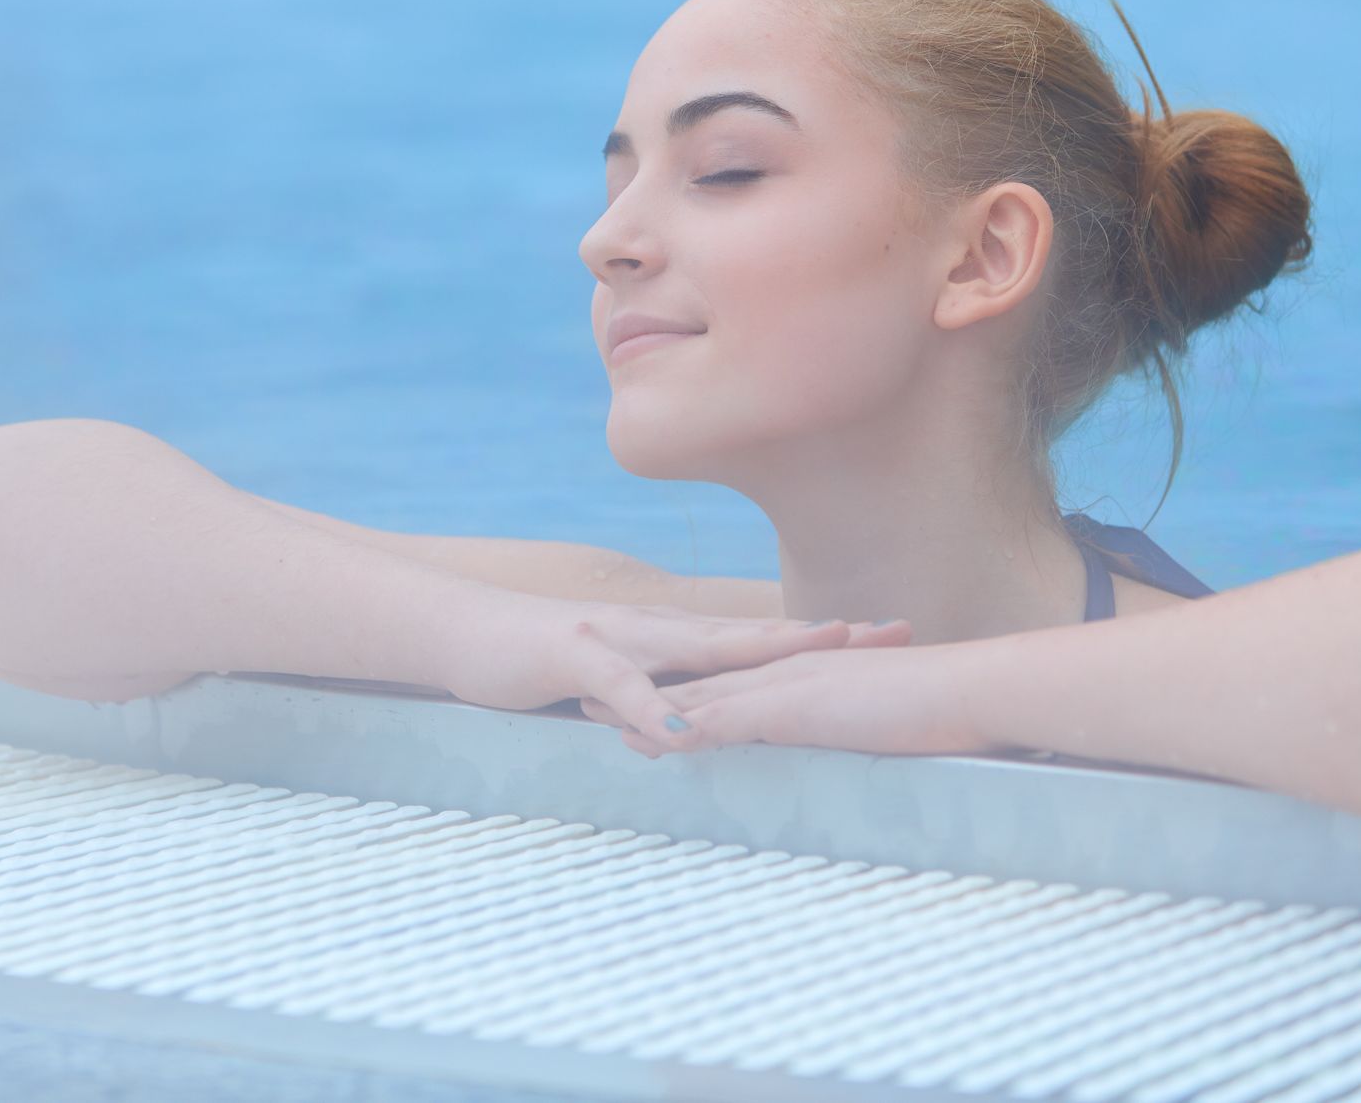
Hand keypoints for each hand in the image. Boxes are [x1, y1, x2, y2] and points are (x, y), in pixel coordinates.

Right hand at [437, 596, 911, 752]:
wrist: (468, 631)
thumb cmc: (544, 661)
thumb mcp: (621, 683)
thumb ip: (667, 697)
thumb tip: (711, 728)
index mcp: (676, 642)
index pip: (765, 640)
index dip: (828, 640)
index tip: (892, 637)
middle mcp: (661, 632)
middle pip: (757, 635)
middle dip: (826, 636)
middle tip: (893, 633)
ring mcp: (622, 639)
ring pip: (704, 648)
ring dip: (763, 653)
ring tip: (820, 652)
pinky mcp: (576, 657)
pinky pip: (620, 686)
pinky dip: (651, 707)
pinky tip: (679, 729)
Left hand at [579, 641, 986, 760]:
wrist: (974, 687)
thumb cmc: (945, 706)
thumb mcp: (883, 717)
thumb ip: (854, 724)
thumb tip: (840, 743)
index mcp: (805, 673)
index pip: (730, 680)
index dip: (681, 686)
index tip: (635, 691)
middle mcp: (786, 672)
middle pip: (700, 682)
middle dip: (641, 690)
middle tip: (587, 695)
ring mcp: (789, 686)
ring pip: (702, 696)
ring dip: (645, 707)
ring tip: (591, 715)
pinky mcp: (799, 707)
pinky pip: (735, 718)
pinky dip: (691, 726)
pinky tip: (653, 738)